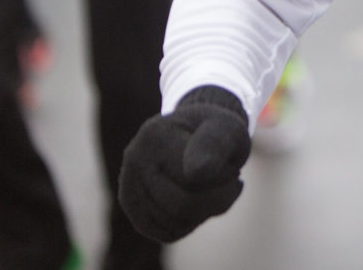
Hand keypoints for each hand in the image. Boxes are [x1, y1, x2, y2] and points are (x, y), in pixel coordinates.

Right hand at [118, 85, 252, 242]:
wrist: (198, 132)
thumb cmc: (217, 131)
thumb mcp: (228, 128)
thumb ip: (215, 145)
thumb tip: (195, 174)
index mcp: (157, 134)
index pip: (196, 180)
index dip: (224, 181)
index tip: (234, 170)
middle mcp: (134, 159)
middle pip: (182, 207)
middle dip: (217, 199)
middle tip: (230, 180)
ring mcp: (128, 183)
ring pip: (175, 224)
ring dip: (205, 211)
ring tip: (212, 185)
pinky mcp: (132, 206)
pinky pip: (167, 233)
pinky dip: (191, 223)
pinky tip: (199, 200)